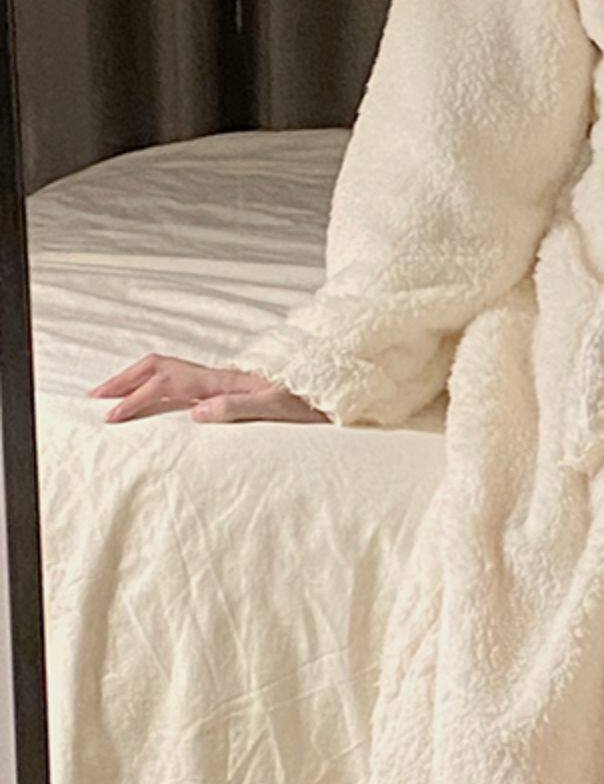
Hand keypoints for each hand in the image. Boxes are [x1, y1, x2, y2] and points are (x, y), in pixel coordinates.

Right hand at [89, 354, 331, 424]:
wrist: (329, 397)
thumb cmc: (307, 405)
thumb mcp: (276, 410)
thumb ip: (238, 408)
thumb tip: (197, 413)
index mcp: (224, 382)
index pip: (167, 385)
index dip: (136, 399)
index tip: (111, 416)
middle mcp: (218, 377)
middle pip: (159, 367)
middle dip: (124, 380)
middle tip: (94, 397)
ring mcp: (221, 381)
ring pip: (168, 370)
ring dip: (136, 378)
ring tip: (111, 394)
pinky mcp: (227, 389)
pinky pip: (181, 380)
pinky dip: (155, 384)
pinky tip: (150, 399)